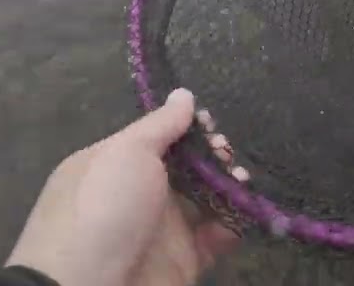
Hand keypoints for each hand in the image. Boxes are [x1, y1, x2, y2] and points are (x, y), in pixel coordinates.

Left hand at [5, 89, 248, 285]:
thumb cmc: (104, 207)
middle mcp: (136, 194)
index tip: (211, 121)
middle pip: (185, 165)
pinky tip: (249, 205)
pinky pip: (216, 235)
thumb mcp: (126, 152)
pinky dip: (236, 220)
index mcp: (113, 164)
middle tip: (229, 151)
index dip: (186, 126)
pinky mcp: (183, 258)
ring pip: (205, 198)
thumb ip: (160, 124)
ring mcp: (160, 228)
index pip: (156, 137)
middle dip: (213, 153)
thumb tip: (183, 94)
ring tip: (244, 177)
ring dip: (229, 183)